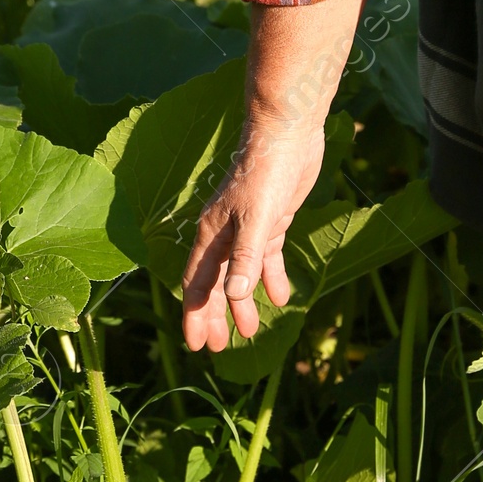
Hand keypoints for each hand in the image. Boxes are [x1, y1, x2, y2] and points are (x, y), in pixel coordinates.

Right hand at [180, 0, 365, 353]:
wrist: (286, 133)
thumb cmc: (266, 172)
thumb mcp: (258, 219)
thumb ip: (246, 258)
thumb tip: (233, 296)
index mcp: (211, 234)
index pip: (197, 284)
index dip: (196, 315)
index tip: (196, 346)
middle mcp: (224, 234)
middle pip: (216, 284)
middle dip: (216, 316)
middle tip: (221, 348)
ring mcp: (247, 228)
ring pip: (241, 274)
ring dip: (244, 302)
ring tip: (250, 331)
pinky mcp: (271, 220)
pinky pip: (267, 257)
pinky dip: (271, 277)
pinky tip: (280, 297)